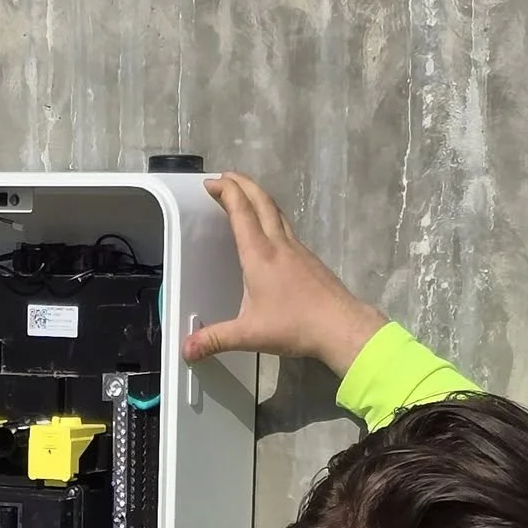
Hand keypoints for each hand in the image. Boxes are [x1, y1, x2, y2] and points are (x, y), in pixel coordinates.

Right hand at [185, 172, 386, 378]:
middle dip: (242, 184)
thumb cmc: (295, 325)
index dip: (225, 192)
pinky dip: (272, 217)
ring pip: (276, 211)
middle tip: (226, 177)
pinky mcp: (308, 259)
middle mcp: (278, 244)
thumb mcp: (249, 335)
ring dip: (259, 197)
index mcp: (260, 255)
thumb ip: (215, 340)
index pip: (241, 212)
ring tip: (246, 195)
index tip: (211, 182)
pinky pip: (287, 228)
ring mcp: (297, 249)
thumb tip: (186, 350)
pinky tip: (271, 230)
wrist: (340, 325)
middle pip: (260, 201)